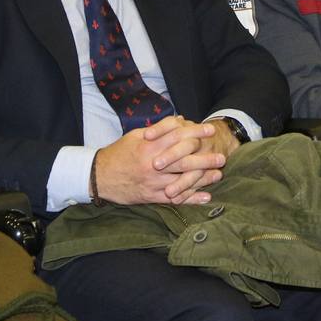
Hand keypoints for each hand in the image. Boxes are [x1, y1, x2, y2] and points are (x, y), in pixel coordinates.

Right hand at [95, 117, 227, 205]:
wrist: (99, 177)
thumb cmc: (119, 153)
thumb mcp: (136, 136)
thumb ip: (160, 129)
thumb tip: (181, 121)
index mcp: (148, 146)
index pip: (177, 136)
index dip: (196, 132)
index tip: (210, 129)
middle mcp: (152, 165)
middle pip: (184, 160)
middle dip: (204, 158)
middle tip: (221, 156)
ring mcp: (153, 182)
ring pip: (182, 181)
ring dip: (202, 179)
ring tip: (218, 175)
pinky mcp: (151, 197)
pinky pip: (174, 199)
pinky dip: (191, 198)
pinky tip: (205, 197)